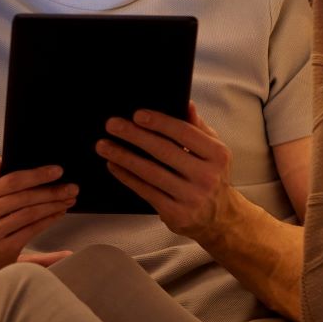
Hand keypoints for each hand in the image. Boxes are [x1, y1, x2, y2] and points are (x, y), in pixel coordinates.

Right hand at [0, 156, 76, 277]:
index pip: (11, 181)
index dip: (36, 175)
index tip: (58, 170)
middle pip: (23, 198)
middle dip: (51, 191)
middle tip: (72, 187)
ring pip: (29, 214)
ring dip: (53, 206)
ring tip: (69, 199)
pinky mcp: (4, 249)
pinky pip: (31, 230)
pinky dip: (48, 220)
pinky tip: (59, 213)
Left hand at [98, 102, 235, 240]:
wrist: (219, 217)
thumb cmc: (210, 176)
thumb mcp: (213, 151)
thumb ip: (198, 128)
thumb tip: (186, 104)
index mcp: (217, 155)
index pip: (184, 133)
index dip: (159, 122)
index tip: (137, 115)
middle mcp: (207, 176)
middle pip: (164, 151)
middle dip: (134, 136)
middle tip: (112, 125)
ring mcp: (191, 197)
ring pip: (151, 173)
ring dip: (123, 157)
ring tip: (104, 145)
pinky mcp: (176, 213)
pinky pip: (146, 191)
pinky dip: (127, 177)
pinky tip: (113, 166)